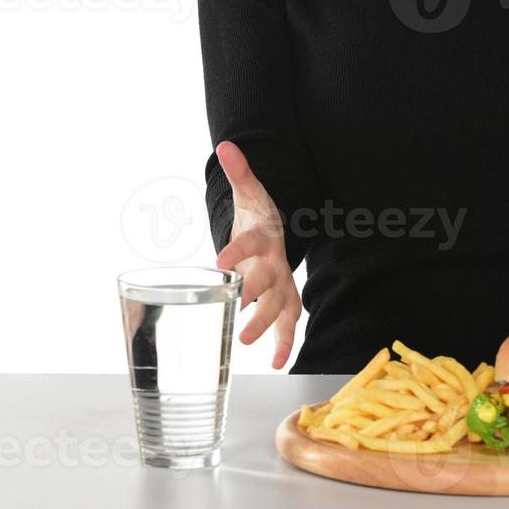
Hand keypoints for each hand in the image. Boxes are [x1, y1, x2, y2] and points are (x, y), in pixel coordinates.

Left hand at [212, 140, 303, 369]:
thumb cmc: (258, 214)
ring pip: (280, 306)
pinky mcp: (285, 299)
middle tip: (236, 308)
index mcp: (264, 235)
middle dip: (251, 295)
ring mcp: (282, 282)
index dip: (235, 251)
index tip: (219, 263)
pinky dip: (285, 343)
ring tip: (246, 340)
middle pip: (265, 279)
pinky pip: (289, 323)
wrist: (280, 228)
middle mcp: (276, 261)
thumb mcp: (249, 192)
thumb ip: (239, 171)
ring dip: (266, 324)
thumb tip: (226, 145)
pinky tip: (277, 363)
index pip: (249, 241)